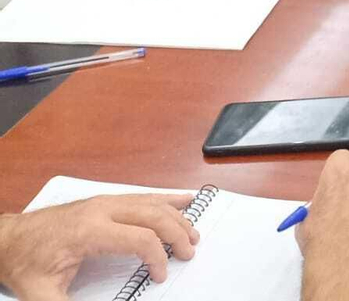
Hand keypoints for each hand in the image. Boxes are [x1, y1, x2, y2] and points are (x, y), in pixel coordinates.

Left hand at [0, 191, 197, 299]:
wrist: (8, 240)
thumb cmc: (26, 263)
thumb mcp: (43, 294)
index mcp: (90, 231)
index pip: (140, 239)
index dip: (157, 259)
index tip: (159, 276)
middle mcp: (102, 210)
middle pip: (153, 216)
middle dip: (177, 233)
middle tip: (189, 252)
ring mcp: (104, 202)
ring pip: (151, 203)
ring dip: (176, 217)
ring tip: (193, 232)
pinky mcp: (104, 201)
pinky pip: (142, 196)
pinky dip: (165, 199)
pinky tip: (182, 200)